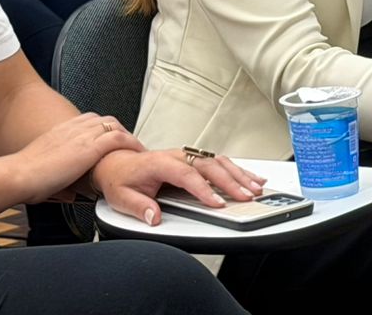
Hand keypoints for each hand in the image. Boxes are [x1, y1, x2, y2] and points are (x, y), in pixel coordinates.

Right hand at [9, 112, 142, 203]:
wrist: (19, 175)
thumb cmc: (25, 178)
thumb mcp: (45, 174)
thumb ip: (60, 181)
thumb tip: (70, 194)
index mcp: (61, 131)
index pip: (89, 121)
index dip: (103, 129)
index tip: (110, 139)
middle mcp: (72, 129)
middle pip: (104, 120)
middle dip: (119, 129)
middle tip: (128, 144)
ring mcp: (82, 136)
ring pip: (114, 125)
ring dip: (127, 135)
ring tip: (136, 147)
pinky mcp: (89, 148)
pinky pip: (117, 138)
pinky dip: (130, 142)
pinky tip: (136, 151)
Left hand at [92, 149, 266, 225]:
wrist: (116, 162)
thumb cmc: (120, 178)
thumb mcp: (122, 197)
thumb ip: (139, 207)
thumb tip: (154, 216)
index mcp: (160, 162)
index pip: (187, 175)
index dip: (204, 189)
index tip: (217, 203)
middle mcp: (177, 156)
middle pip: (209, 166)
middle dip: (230, 182)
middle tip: (245, 196)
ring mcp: (187, 156)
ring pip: (218, 161)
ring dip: (238, 174)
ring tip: (255, 187)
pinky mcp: (193, 159)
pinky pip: (218, 162)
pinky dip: (236, 170)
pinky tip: (250, 177)